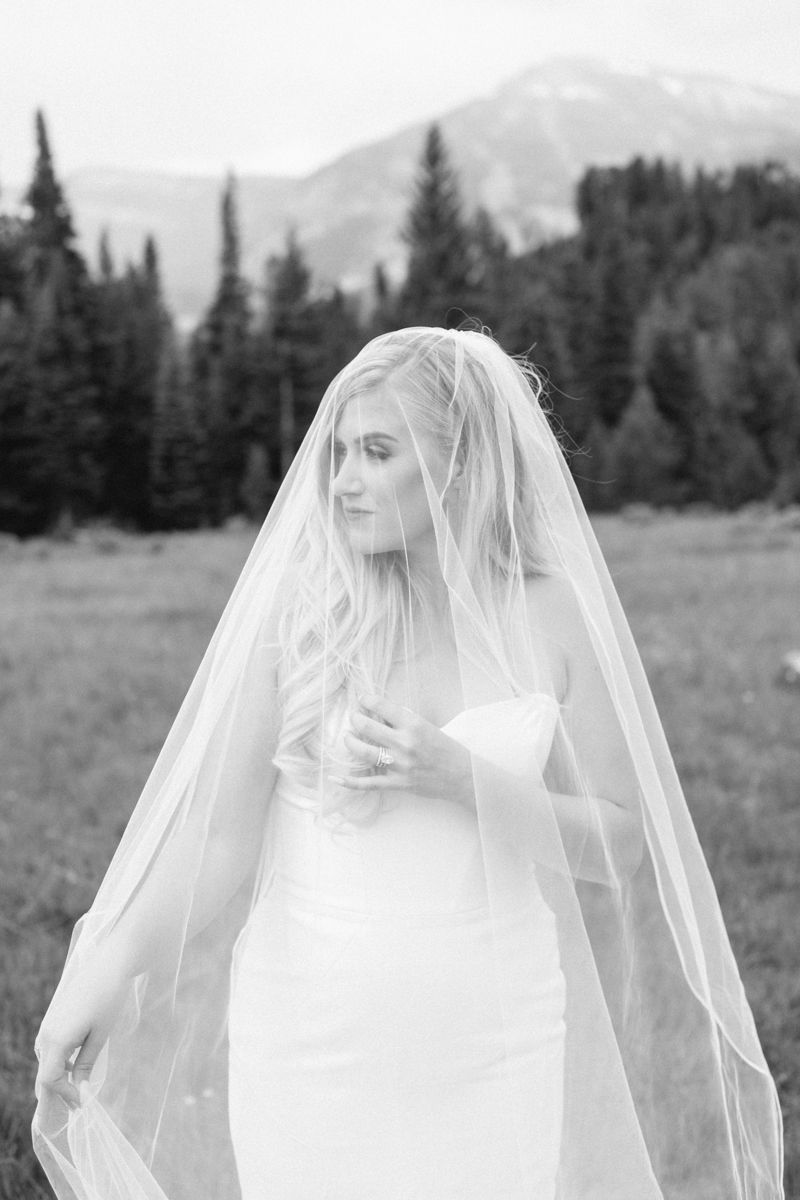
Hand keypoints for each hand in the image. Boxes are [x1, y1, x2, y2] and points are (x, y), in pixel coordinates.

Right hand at [35, 945, 130, 1111]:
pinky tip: (76, 1062)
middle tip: (79, 1101)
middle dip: (60, 1090)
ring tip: (78, 1085)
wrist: (109, 965)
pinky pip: (50, 1048)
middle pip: (44, 1072)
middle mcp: (46, 1034)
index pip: (48, 1080)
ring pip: (46, 1061)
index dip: (64, 1095)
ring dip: (59, 1076)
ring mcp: (47, 1025)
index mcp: (55, 1040)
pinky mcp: (53, 1018)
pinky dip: (59, 1061)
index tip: (83, 1101)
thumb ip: (86, 1064)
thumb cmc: (108, 999)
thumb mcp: (100, 1036)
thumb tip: (79, 1089)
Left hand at [332, 694, 473, 805]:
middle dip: (355, 719)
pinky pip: (368, 783)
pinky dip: (349, 782)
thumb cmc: (446, 748)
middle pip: (367, 726)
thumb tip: (379, 713)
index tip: (362, 698)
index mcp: (413, 724)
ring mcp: (399, 765)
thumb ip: (404, 720)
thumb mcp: (427, 726)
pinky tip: (334, 779)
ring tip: (347, 737)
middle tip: (354, 717)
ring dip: (350, 742)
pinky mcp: (397, 784)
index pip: (382, 706)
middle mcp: (404, 743)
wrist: (463, 776)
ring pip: (363, 752)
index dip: (367, 699)